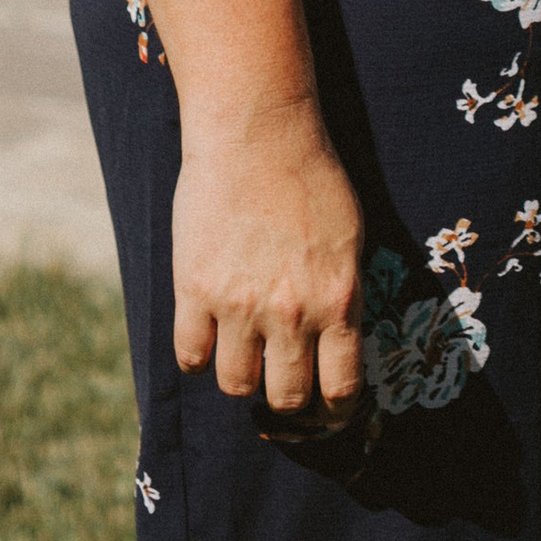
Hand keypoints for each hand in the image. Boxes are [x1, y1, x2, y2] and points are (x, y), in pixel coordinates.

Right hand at [171, 94, 367, 412]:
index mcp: (339, 299)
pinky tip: (207, 330)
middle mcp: (292, 312)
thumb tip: (337, 344)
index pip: (339, 390)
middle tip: (278, 376)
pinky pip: (190, 357)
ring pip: (235, 385)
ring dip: (240, 374)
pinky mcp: (195, 290)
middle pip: (285, 397)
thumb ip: (342, 294)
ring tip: (243, 348)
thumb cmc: (312, 175)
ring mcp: (240, 304)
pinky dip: (199, 353)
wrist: (257, 131)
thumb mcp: (350, 237)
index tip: (323, 407)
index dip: (331, 410)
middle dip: (284, 396)